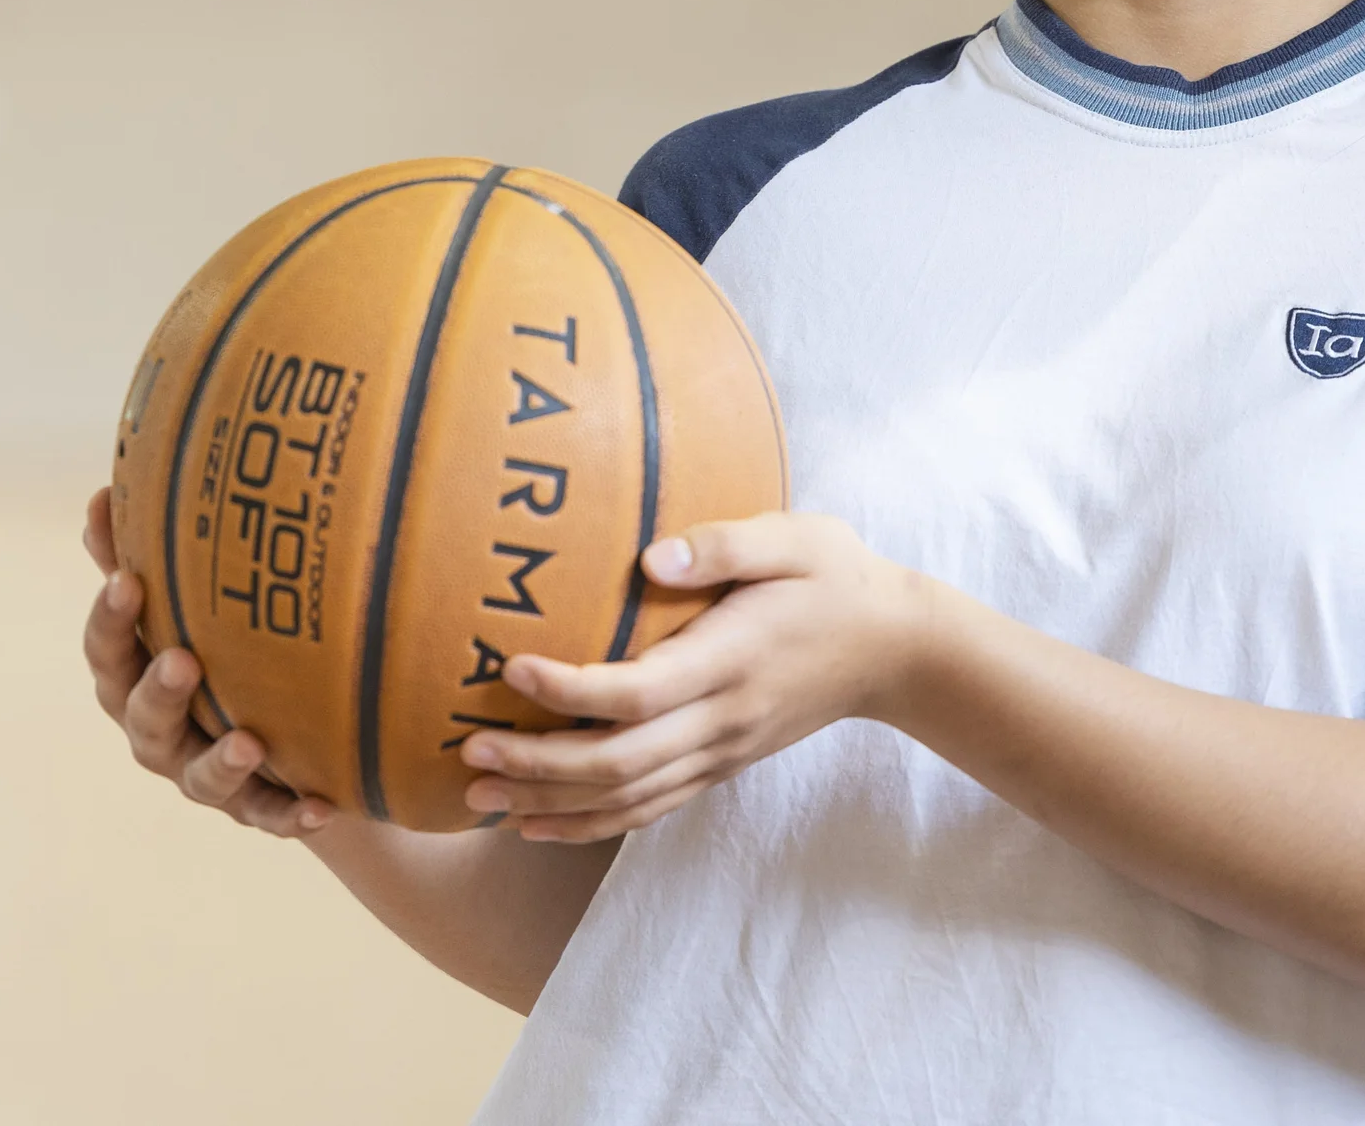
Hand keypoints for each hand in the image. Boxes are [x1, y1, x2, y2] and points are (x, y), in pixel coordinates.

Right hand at [81, 487, 336, 837]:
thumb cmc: (216, 648)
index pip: (107, 651)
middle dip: (159, 692)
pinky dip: (292, 814)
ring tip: (249, 743)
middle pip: (142, 719)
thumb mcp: (182, 607)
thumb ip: (138, 557)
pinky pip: (271, 818)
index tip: (127, 581)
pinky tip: (322, 805)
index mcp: (133, 679)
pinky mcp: (256, 809)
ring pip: (199, 778)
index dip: (111, 620)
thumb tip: (106, 491)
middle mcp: (159, 734)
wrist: (279, 737)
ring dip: (220, 762)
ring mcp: (203, 776)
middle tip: (182, 660)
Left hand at [455, 512, 929, 841]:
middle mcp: (721, 721)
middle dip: (539, 763)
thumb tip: (649, 554)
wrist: (896, 651)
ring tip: (478, 795)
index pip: (639, 691)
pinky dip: (588, 824)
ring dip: (550, 802)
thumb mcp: (793, 539)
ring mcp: (720, 752)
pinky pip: (647, 809)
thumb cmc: (835, 580)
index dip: (571, 688)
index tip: (511, 667)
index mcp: (729, 662)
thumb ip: (723, 544)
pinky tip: (534, 823)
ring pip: (627, 798)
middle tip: (468, 750)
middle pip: (619, 763)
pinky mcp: (719, 765)